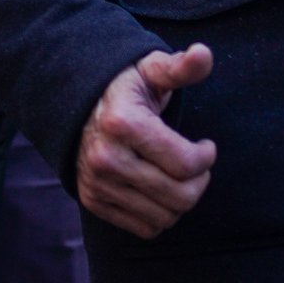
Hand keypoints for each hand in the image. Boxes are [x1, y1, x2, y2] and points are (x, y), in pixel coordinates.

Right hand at [76, 44, 216, 239]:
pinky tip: (160, 189)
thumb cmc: (126, 87)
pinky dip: (161, 214)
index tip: (206, 146)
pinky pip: (145, 229)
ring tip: (179, 176)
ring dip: (181, 200)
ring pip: (165, 217)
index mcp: (123, 123)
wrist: (77, 106)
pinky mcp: (94, 202)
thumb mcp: (151, 70)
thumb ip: (181, 67)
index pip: (186, 164)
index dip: (207, 157)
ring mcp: (97, 183)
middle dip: (200, 181)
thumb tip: (204, 53)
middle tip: (197, 164)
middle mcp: (106, 157)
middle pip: (180, 196)